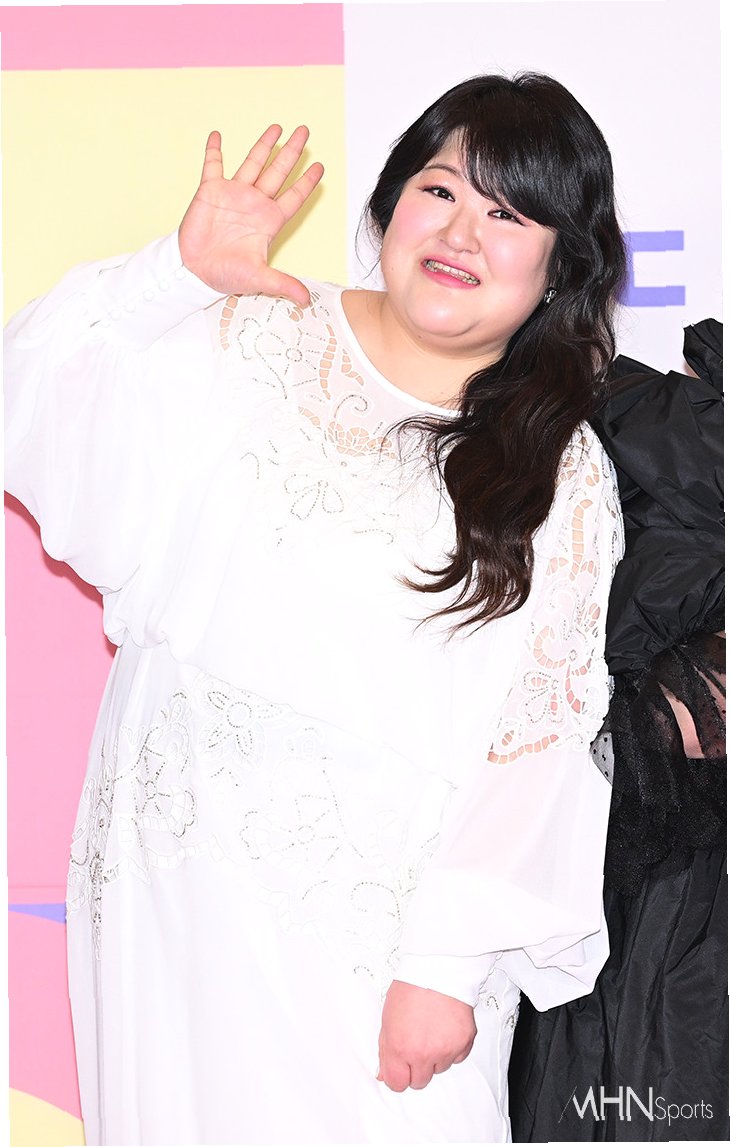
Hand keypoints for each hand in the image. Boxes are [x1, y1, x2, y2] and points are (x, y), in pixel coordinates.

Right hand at [178, 125, 323, 303]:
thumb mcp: (258, 278)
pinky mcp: (210, 192)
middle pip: (278, 172)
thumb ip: (282, 284)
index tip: (321, 167)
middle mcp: (254, 204)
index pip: (293, 197)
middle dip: (291, 152)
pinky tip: (217, 135)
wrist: (194, 271)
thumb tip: (305, 299)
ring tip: (277, 127)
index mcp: (268, 221)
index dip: (307, 183)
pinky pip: (213, 166)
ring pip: (253, 163)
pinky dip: (214, 151)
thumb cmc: (226, 274)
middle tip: (304, 131)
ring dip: (264, 145)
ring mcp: (233, 195)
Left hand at [377, 980, 476, 1091]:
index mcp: (400, 1047)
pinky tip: (445, 1028)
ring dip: (435, 1056)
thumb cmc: (412, 986)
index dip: (397, 1074)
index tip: (399, 1066)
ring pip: (439, 1069)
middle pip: (419, 1081)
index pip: (397, 1084)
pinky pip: (457, 1058)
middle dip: (416, 1067)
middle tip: (416, 1043)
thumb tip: (384, 1072)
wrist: (439, 968)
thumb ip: (386, 1050)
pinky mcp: (464, 1042)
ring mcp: (446, 1049)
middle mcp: (424, 1053)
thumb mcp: (387, 1019)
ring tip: (431, 1029)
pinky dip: (452, 1048)